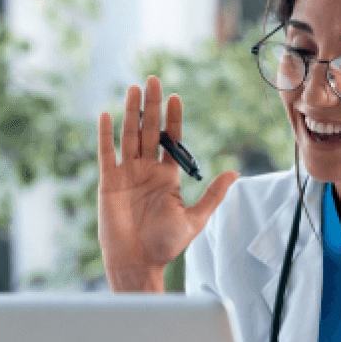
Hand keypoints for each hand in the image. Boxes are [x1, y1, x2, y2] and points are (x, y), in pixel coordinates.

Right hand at [97, 76, 237, 286]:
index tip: (175, 97)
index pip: (170, 139)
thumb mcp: (195, 219)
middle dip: (151, 105)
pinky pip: (106, 152)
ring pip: (128, 135)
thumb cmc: (165, 245)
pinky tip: (106, 115)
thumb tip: (235, 174)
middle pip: (148, 130)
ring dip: (130, 112)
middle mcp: (146, 169)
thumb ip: (212, 195)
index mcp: (166, 176)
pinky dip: (105, 134)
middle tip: (153, 80)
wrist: (137, 262)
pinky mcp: (108, 180)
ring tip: (134, 89)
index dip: (173, 118)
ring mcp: (126, 173)